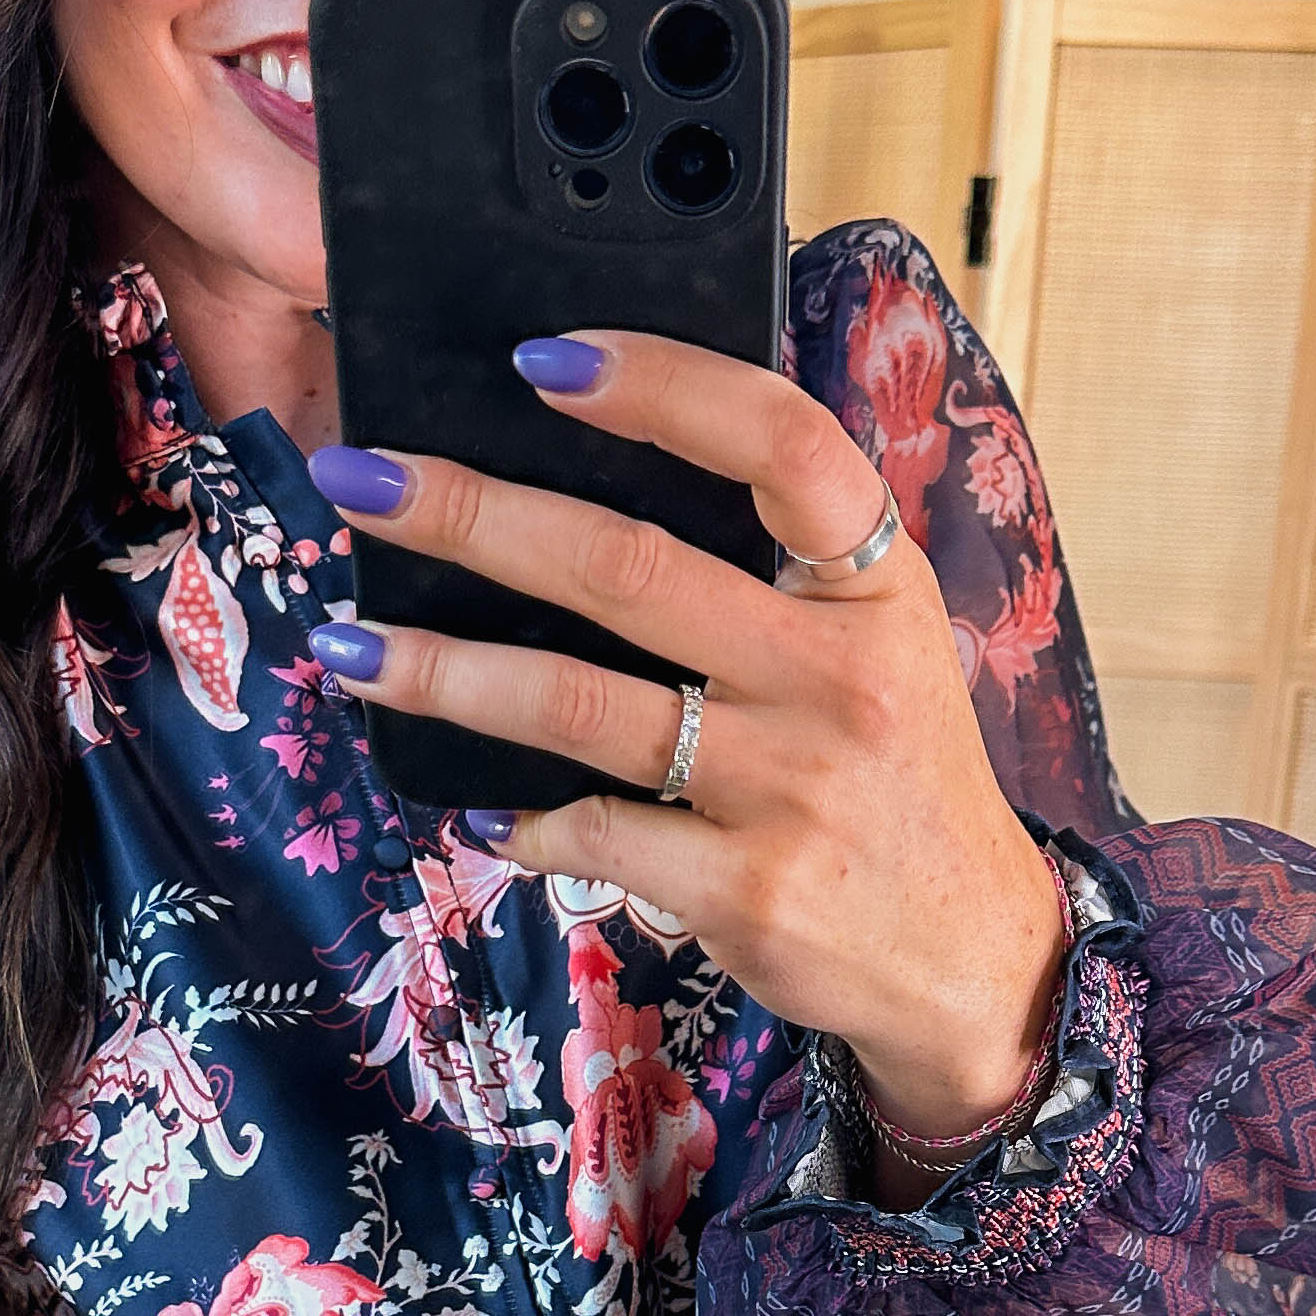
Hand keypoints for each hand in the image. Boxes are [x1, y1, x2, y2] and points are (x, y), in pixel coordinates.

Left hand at [303, 332, 1064, 1143]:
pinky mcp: (748, 890)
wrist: (969, 957)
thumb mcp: (883, 648)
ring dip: (442, 670)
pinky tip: (476, 810)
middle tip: (360, 480)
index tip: (543, 358)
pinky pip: (594, 834)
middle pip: (627, 566)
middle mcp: (838, 676)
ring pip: (580, 702)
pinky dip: (521, 821)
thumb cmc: (897, 779)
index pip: (780, 444)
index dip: (661, 386)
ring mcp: (793, 787)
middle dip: (471, 515)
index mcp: (874, 590)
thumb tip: (598, 482)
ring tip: (347, 647)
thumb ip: (783, 569)